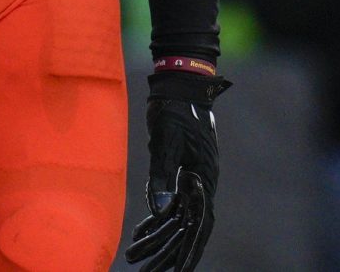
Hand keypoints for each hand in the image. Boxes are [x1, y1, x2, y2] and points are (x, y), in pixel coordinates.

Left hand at [126, 70, 229, 269]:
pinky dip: (156, 219)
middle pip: (186, 227)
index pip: (199, 224)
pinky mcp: (182, 172)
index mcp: (204, 177)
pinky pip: (170, 203)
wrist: (179, 84)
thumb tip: (162, 212)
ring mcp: (193, 178)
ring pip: (176, 218)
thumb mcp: (165, 143)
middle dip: (167, 253)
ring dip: (157, 239)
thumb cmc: (173, 110)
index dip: (189, 251)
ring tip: (134, 259)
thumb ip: (163, 177)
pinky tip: (141, 233)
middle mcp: (202, 182)